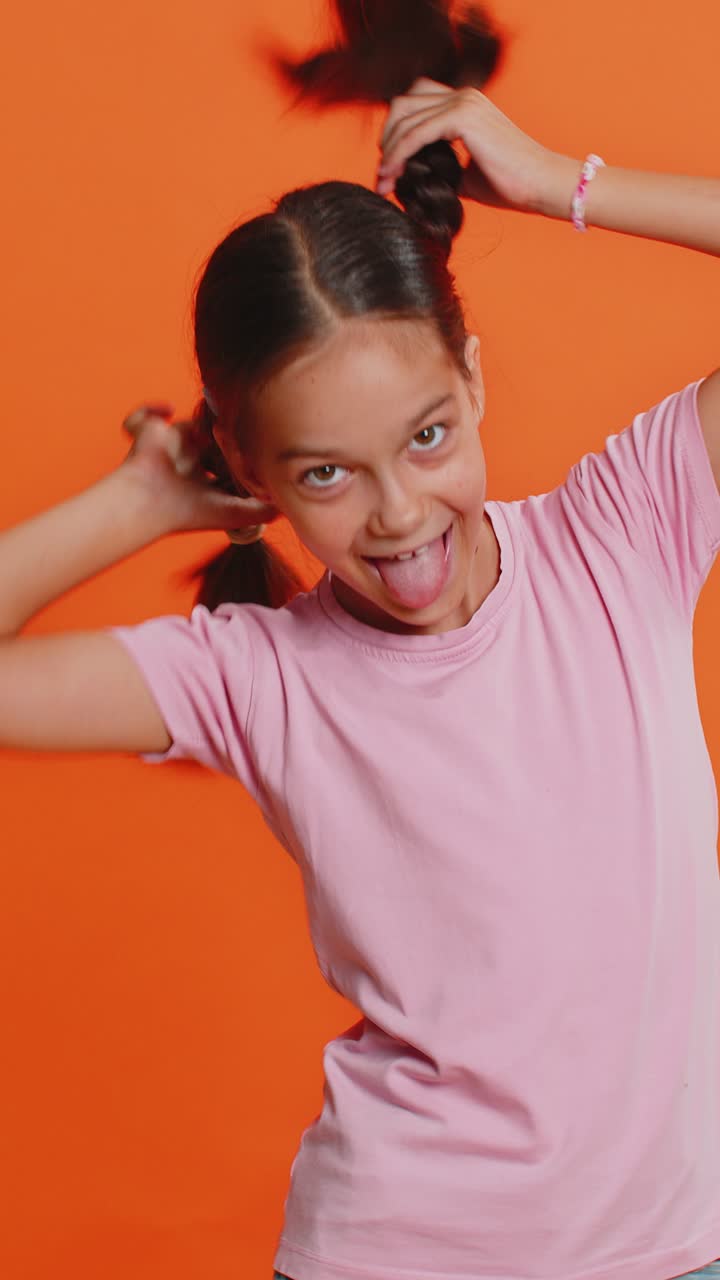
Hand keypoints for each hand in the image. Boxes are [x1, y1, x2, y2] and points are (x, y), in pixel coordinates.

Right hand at [120, 403, 278, 536]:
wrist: (149, 504)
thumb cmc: (189, 511)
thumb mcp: (235, 513)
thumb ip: (264, 510)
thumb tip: (287, 503)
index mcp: (206, 480)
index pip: (227, 463)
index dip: (241, 455)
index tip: (255, 446)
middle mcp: (188, 462)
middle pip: (210, 440)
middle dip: (222, 432)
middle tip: (240, 421)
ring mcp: (169, 446)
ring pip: (188, 423)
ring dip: (201, 418)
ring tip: (214, 417)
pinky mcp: (149, 433)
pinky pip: (144, 417)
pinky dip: (150, 410)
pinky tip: (166, 411)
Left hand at [377, 77, 560, 214]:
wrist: (542, 185)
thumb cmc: (512, 185)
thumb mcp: (467, 175)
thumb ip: (442, 169)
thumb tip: (416, 180)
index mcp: (466, 104)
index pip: (416, 104)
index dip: (397, 132)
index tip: (389, 169)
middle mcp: (464, 96)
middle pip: (404, 103)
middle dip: (387, 137)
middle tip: (384, 174)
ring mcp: (463, 102)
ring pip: (404, 115)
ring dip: (389, 149)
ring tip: (384, 181)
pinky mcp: (462, 117)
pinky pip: (415, 133)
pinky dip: (398, 154)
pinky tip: (391, 175)